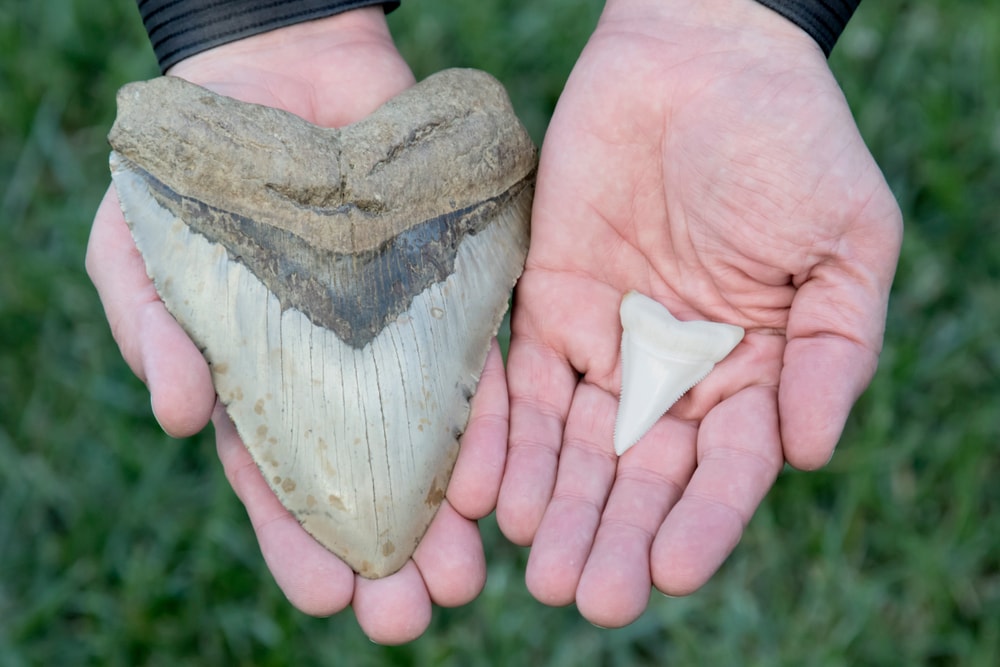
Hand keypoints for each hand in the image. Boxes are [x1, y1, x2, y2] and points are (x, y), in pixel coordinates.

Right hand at [86, 9, 505, 643]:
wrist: (276, 79)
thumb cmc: (196, 176)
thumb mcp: (145, 250)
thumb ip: (153, 328)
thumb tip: (175, 417)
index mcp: (262, 386)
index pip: (281, 482)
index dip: (300, 543)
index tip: (326, 599)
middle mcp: (338, 379)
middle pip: (365, 480)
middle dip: (387, 552)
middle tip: (412, 613)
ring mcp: (396, 340)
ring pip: (427, 439)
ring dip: (447, 510)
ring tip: (468, 574)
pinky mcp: (449, 294)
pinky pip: (474, 364)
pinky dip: (487, 420)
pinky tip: (499, 479)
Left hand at [497, 0, 901, 626]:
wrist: (696, 57)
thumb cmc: (788, 140)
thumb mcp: (844, 240)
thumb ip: (835, 349)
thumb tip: (812, 454)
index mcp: (753, 369)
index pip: (726, 467)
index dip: (702, 521)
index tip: (671, 569)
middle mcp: (673, 370)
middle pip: (640, 473)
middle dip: (615, 534)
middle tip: (589, 597)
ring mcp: (604, 341)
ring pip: (573, 444)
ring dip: (554, 505)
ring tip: (536, 565)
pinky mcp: (543, 305)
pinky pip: (515, 384)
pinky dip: (499, 437)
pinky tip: (485, 492)